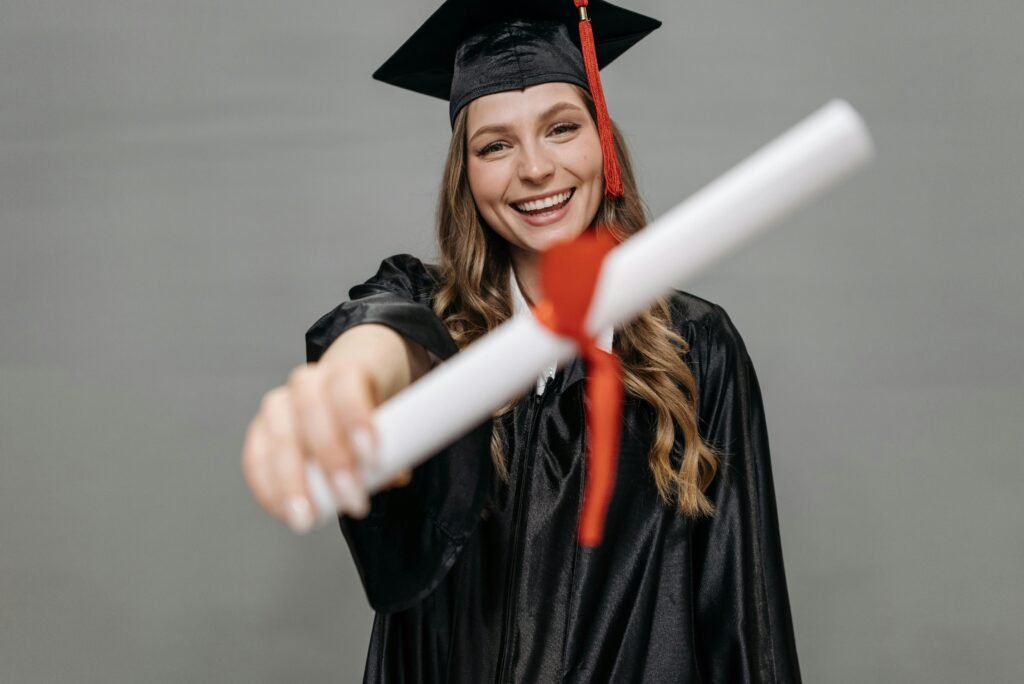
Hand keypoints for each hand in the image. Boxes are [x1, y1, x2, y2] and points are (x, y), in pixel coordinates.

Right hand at [241, 360, 410, 532]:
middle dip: (332, 463)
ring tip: (308, 518)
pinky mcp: (261, 430)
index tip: (372, 457)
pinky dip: (268, 488)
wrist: (351, 384)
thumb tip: (391, 476)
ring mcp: (280, 405)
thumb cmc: (373, 402)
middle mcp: (308, 383)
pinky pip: (256, 458)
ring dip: (292, 482)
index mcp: (345, 369)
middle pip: (312, 415)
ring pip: (280, 439)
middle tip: (352, 500)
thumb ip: (394, 445)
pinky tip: (282, 511)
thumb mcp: (395, 415)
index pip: (346, 387)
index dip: (356, 420)